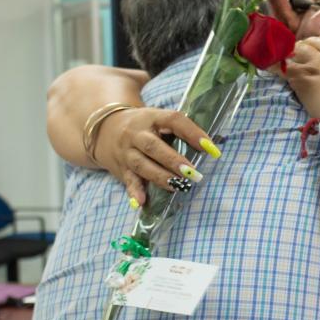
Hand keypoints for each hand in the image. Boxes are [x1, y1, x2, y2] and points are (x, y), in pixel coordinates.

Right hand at [93, 108, 213, 204]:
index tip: (211, 147)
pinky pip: (128, 181)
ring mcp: (127, 152)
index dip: (192, 132)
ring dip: (160, 177)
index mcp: (152, 117)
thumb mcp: (159, 119)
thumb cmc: (145, 125)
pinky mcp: (121, 168)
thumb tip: (214, 146)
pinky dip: (134, 192)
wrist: (105, 128)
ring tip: (178, 186)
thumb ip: (182, 129)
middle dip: (173, 160)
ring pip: (142, 165)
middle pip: (153, 146)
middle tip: (192, 173)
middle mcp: (136, 134)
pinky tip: (142, 202)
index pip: (173, 120)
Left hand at [284, 37, 319, 118]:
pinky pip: (286, 67)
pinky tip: (276, 69)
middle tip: (308, 55)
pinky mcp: (303, 80)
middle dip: (312, 46)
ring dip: (296, 53)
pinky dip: (281, 67)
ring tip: (292, 60)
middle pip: (317, 42)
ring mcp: (317, 66)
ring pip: (300, 50)